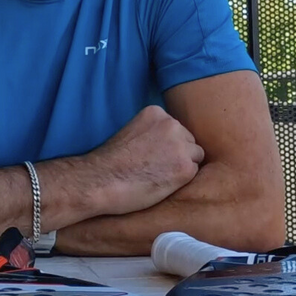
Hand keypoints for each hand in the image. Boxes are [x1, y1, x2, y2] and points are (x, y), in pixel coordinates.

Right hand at [89, 105, 203, 214]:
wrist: (101, 179)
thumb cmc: (112, 161)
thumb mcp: (132, 130)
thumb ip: (153, 131)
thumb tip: (168, 143)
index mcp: (156, 112)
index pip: (175, 128)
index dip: (166, 145)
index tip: (151, 154)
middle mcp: (171, 124)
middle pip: (188, 140)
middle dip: (178, 154)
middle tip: (156, 167)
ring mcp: (180, 145)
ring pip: (194, 156)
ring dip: (182, 166)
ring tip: (159, 176)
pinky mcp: (185, 168)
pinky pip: (193, 173)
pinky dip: (181, 181)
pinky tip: (161, 184)